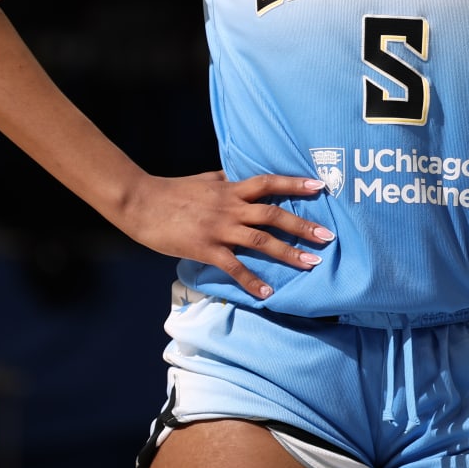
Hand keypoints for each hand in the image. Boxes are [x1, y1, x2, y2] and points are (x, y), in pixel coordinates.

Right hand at [119, 170, 333, 299]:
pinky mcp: (205, 248)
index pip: (269, 182)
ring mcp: (219, 228)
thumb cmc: (171, 190)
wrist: (141, 202)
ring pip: (261, 240)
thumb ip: (224, 179)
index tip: (320, 186)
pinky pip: (234, 267)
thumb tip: (237, 175)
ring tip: (311, 263)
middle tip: (327, 236)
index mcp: (230, 188)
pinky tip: (267, 292)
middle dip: (302, 225)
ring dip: (288, 252)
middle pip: (273, 214)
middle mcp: (230, 206)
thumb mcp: (204, 179)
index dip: (295, 183)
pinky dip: (252, 280)